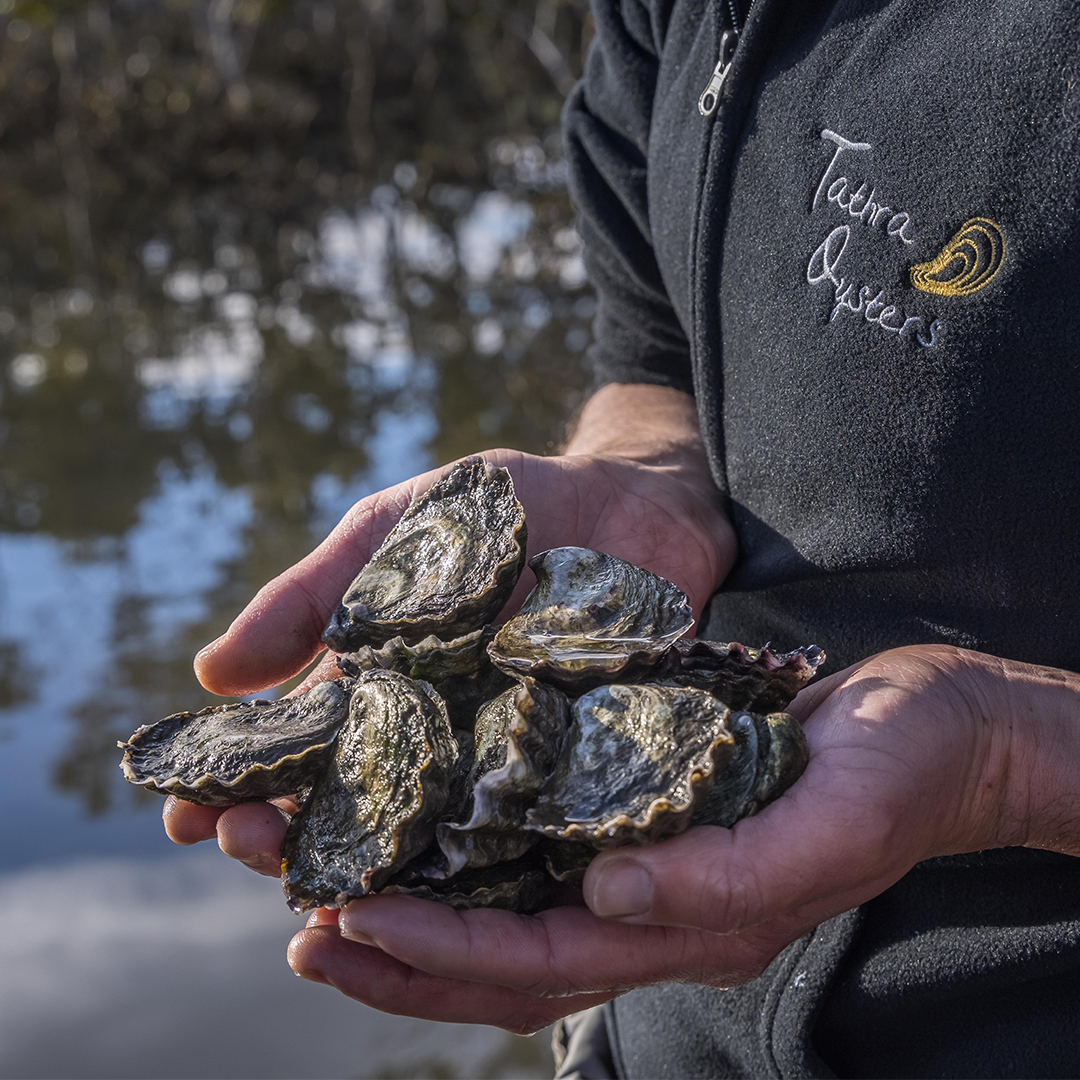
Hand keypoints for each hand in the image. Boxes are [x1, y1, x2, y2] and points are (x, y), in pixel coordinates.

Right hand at [164, 384, 735, 870]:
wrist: (633, 500)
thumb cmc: (504, 508)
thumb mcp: (395, 531)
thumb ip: (314, 595)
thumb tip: (212, 672)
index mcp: (380, 686)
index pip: (296, 750)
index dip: (238, 786)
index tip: (187, 815)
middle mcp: (436, 738)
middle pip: (356, 808)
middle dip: (295, 837)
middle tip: (249, 852)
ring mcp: (505, 758)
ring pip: (434, 837)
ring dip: (382, 873)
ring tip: (335, 895)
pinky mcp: (581, 768)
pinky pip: (536, 823)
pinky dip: (497, 858)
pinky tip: (458, 891)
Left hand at [281, 644, 1079, 1031]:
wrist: (935, 728)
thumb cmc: (896, 770)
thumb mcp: (831, 821)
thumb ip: (728, 878)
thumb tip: (606, 895)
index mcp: (694, 927)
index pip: (540, 958)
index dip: (439, 952)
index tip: (349, 924)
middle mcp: (656, 911)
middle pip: (505, 959)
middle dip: (401, 955)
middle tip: (305, 933)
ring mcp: (650, 868)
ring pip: (512, 913)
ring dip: (422, 915)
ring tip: (332, 901)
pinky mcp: (646, 813)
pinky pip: (543, 850)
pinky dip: (474, 854)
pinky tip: (425, 831)